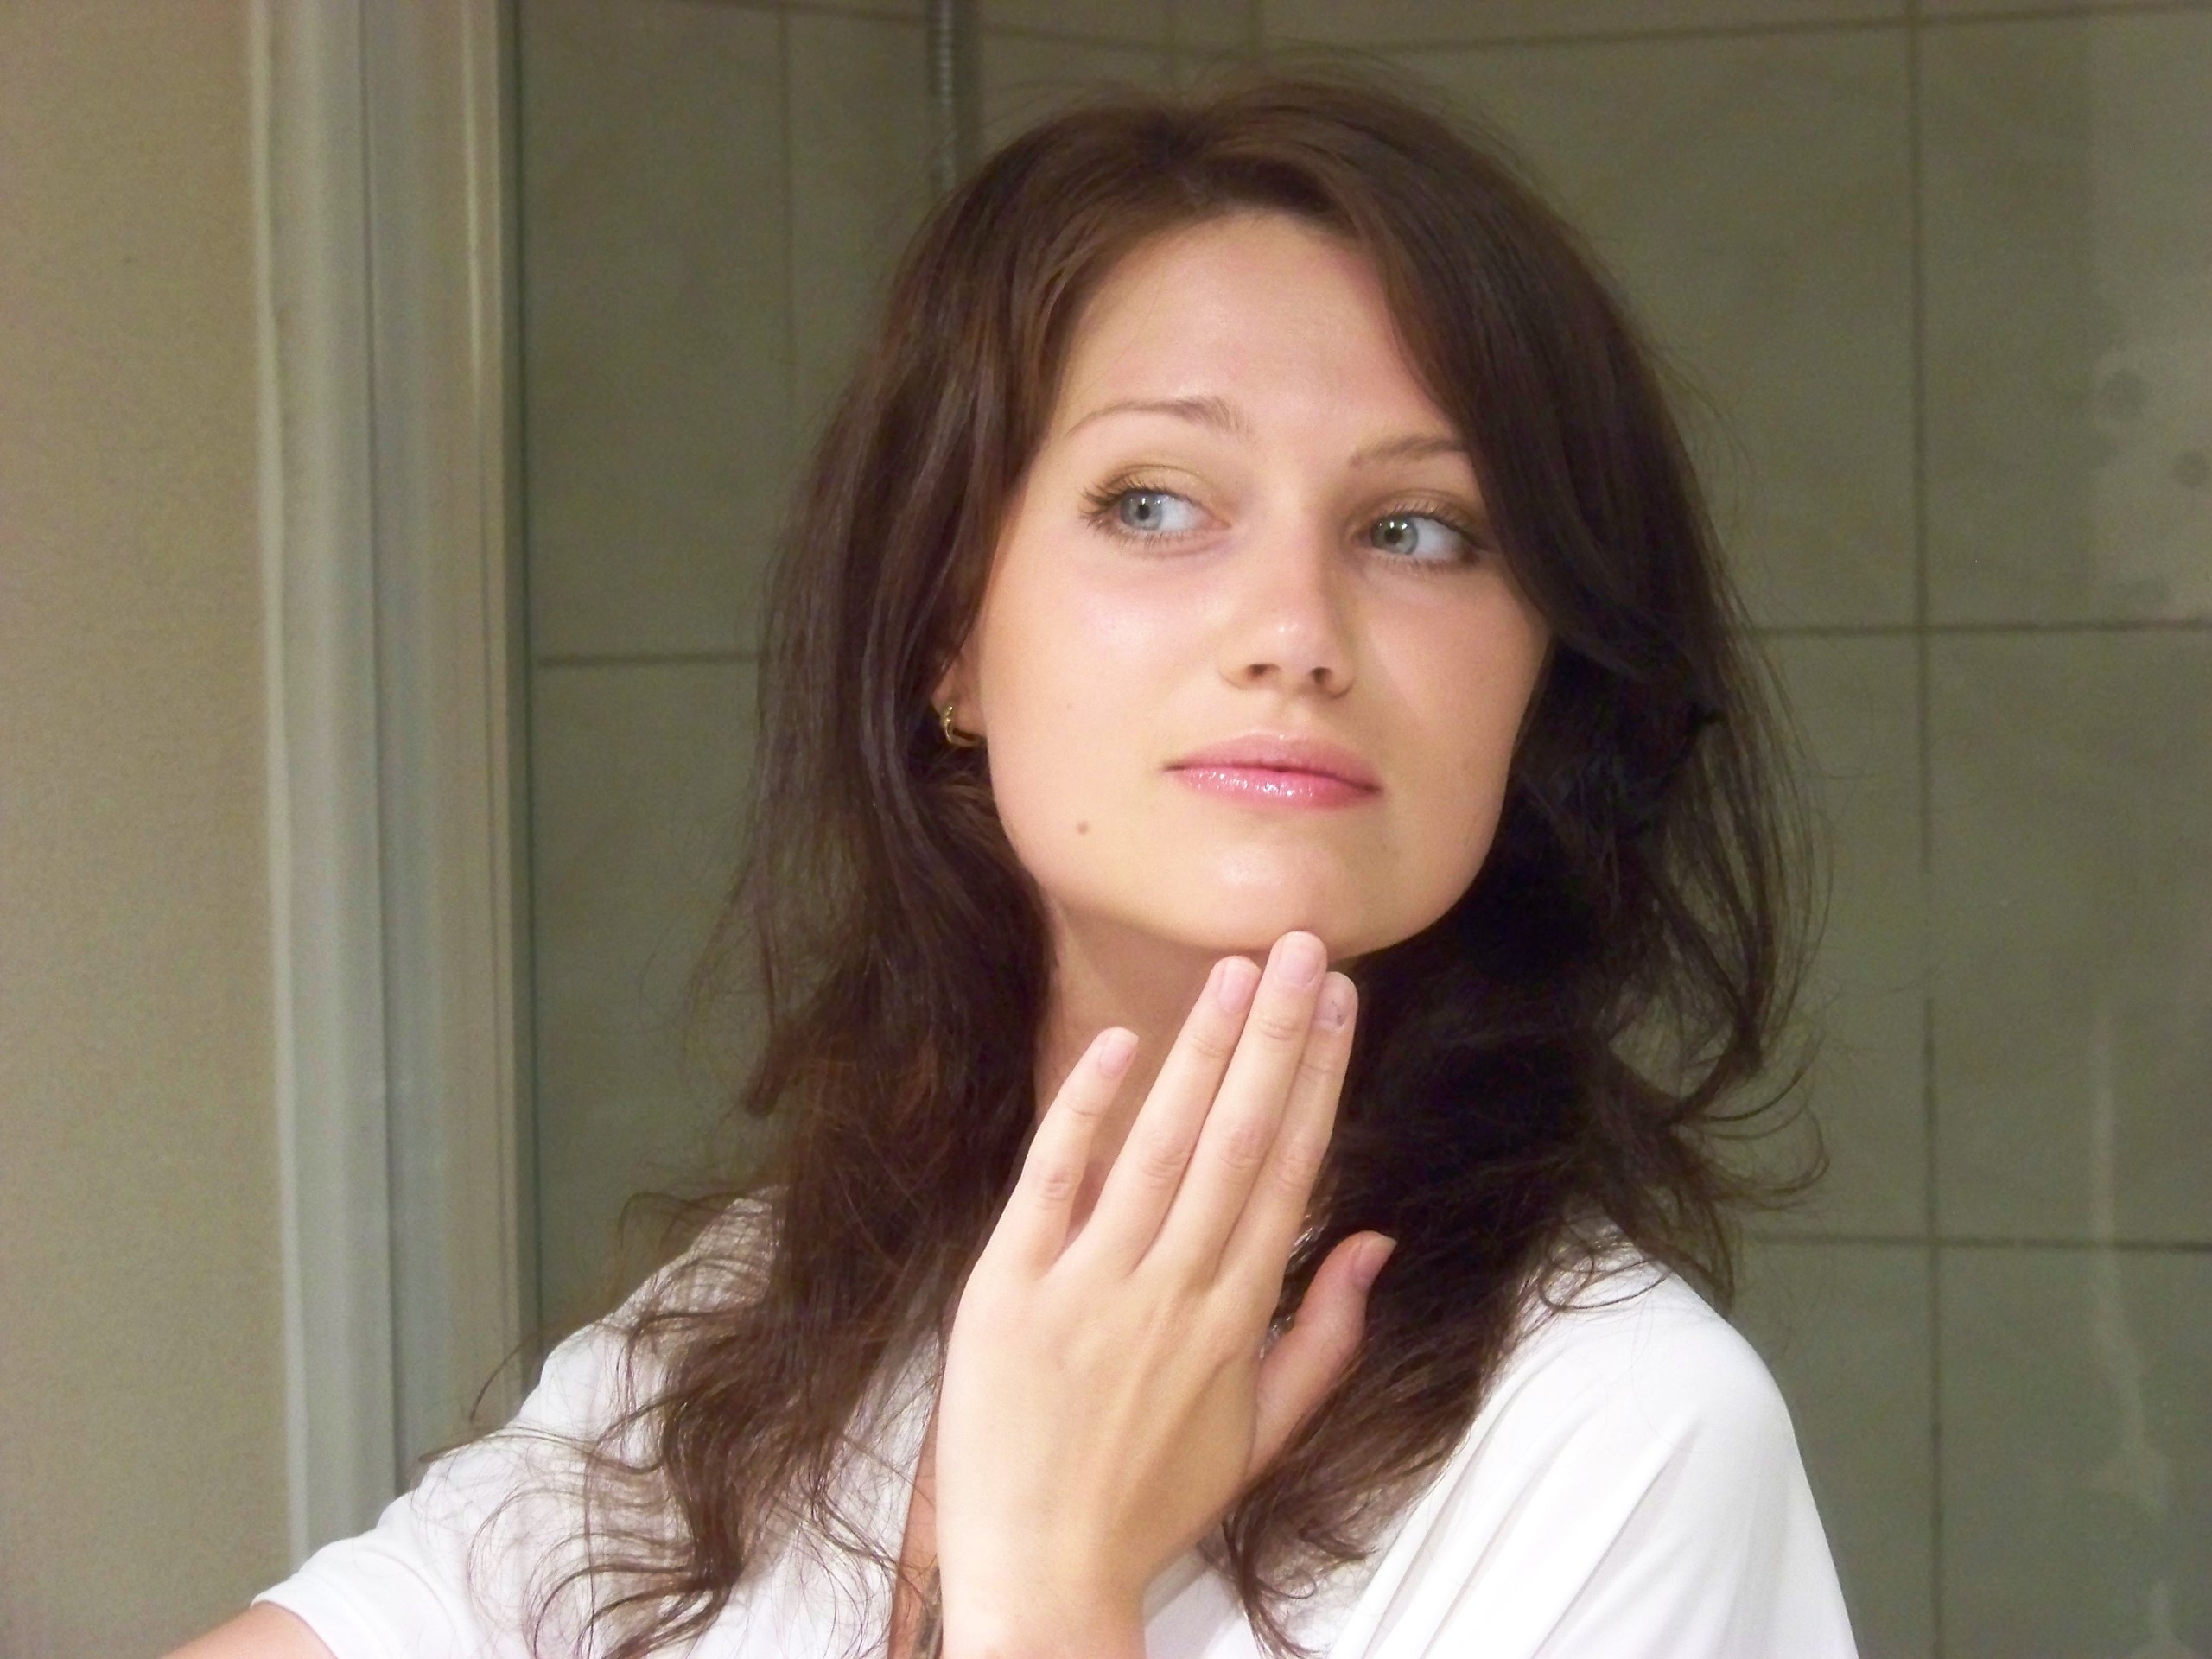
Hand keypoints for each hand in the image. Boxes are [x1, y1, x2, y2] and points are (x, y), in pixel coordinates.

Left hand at [932, 930, 1395, 1652]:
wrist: (1044, 1572)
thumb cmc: (1152, 1499)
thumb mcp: (1263, 1434)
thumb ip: (1325, 1336)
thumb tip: (1376, 1240)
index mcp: (1237, 1316)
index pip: (1289, 1171)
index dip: (1317, 1079)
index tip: (1339, 1002)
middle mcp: (1175, 1288)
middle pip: (1237, 1139)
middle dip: (1274, 1036)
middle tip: (1300, 945)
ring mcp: (1092, 1284)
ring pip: (1161, 1147)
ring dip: (1202, 1052)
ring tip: (1235, 972)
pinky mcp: (1011, 1288)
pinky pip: (1054, 1183)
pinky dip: (1086, 1113)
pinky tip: (1118, 1044)